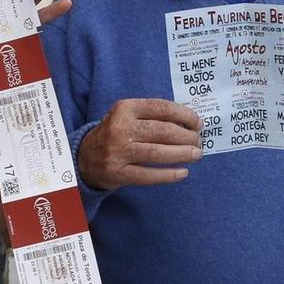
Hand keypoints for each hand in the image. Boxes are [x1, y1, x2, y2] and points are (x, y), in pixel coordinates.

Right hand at [77, 99, 202, 189]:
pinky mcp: (117, 173)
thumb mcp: (128, 115)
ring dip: (182, 154)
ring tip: (196, 154)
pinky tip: (182, 173)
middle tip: (198, 141)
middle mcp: (120, 128)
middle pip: (162, 131)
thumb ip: (153, 115)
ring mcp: (118, 152)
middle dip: (186, 137)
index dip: (184, 115)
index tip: (198, 123)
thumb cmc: (116, 133)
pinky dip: (168, 175)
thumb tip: (190, 122)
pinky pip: (148, 175)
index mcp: (125, 108)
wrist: (85, 157)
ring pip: (157, 153)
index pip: (161, 108)